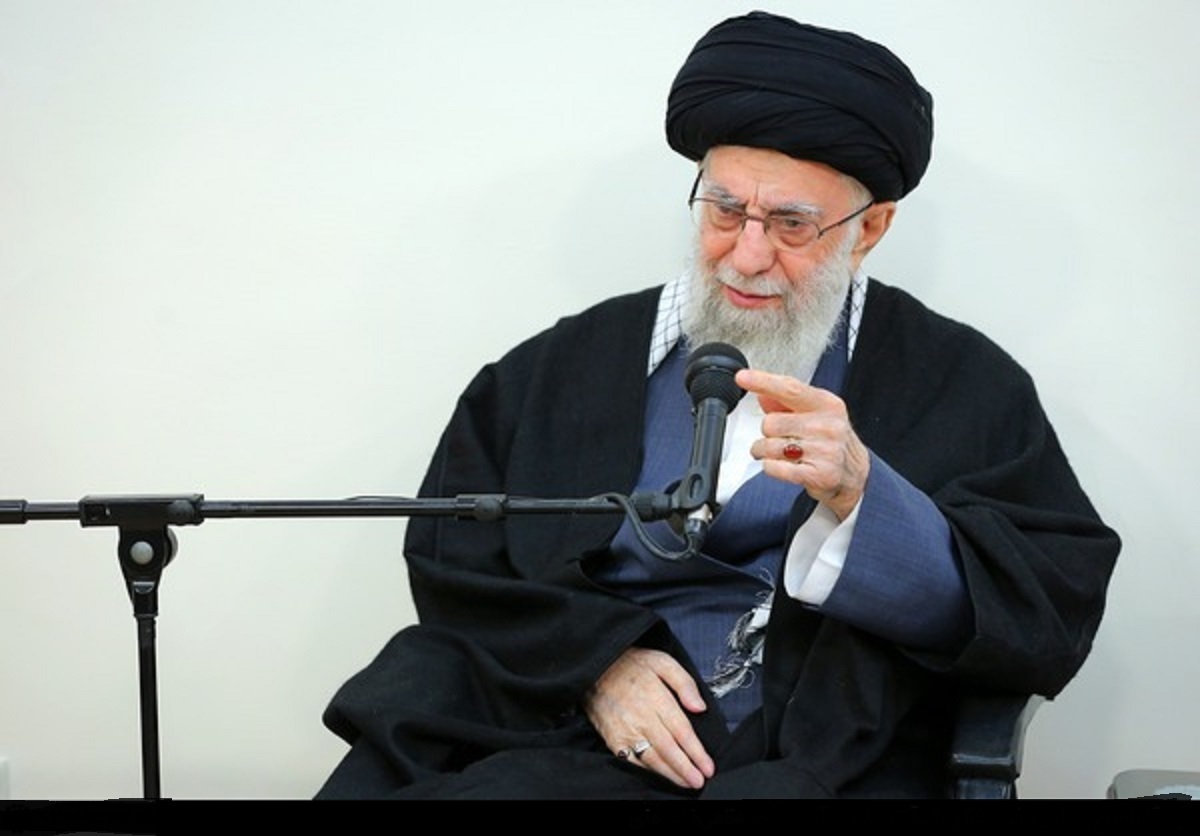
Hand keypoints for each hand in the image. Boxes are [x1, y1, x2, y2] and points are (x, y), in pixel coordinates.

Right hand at [582, 647, 714, 789]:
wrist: (595, 668)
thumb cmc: (630, 664)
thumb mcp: (661, 661)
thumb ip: (684, 683)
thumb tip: (699, 707)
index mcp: (656, 697)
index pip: (681, 730)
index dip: (696, 752)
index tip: (708, 766)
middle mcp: (641, 716)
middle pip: (669, 749)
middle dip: (686, 768)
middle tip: (699, 781)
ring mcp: (625, 730)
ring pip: (652, 758)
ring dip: (670, 774)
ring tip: (685, 782)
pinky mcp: (612, 738)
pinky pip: (631, 760)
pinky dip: (646, 772)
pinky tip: (659, 776)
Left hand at [736, 368, 869, 520]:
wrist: (855, 473)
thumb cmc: (830, 439)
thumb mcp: (814, 413)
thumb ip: (785, 401)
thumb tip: (762, 392)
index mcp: (826, 404)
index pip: (790, 389)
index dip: (763, 381)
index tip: (743, 377)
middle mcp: (827, 426)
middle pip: (771, 423)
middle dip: (768, 432)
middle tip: (779, 438)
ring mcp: (825, 451)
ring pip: (769, 446)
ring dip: (765, 452)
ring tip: (779, 453)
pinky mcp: (819, 475)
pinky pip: (775, 468)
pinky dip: (771, 467)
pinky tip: (784, 466)